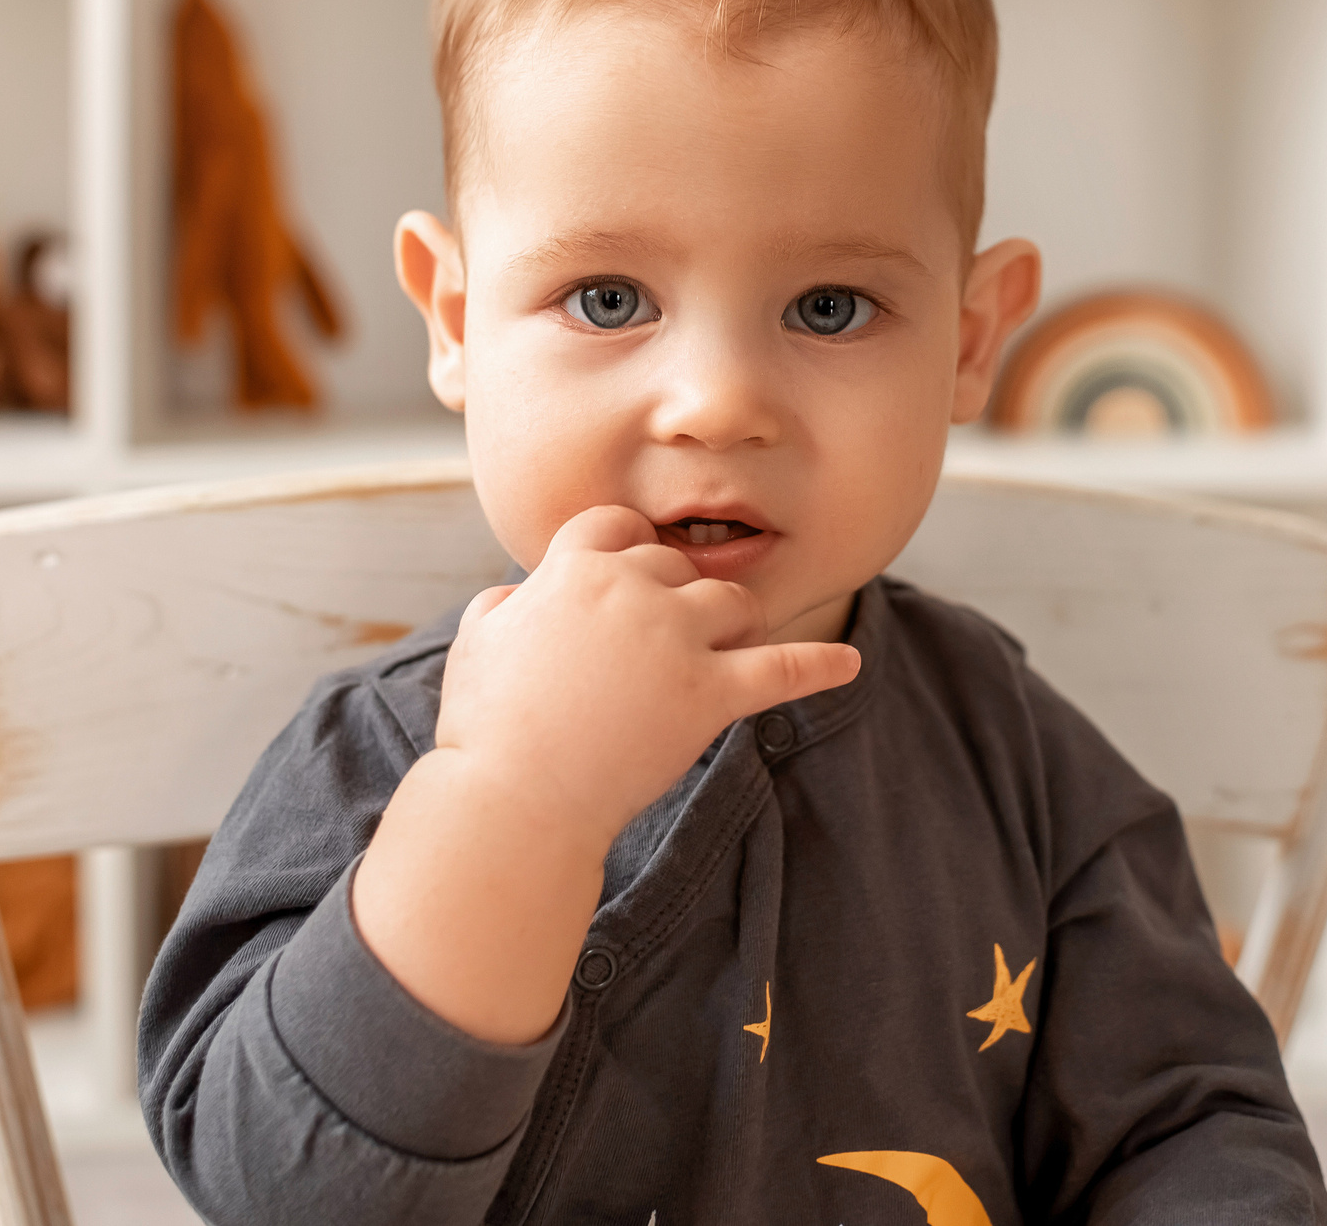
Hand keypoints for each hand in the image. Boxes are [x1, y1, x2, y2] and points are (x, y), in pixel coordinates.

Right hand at [433, 506, 861, 852]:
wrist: (515, 800)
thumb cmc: (486, 727)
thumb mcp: (477, 640)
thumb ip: (506, 603)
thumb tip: (520, 596)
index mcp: (576, 567)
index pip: (620, 527)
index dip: (625, 552)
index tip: (626, 581)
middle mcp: (633, 588)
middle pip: (677, 565)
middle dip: (672, 597)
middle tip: (654, 647)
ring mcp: (676, 639)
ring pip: (732, 602)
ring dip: (732, 620)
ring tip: (725, 649)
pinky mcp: (709, 694)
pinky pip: (782, 669)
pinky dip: (819, 667)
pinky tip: (849, 665)